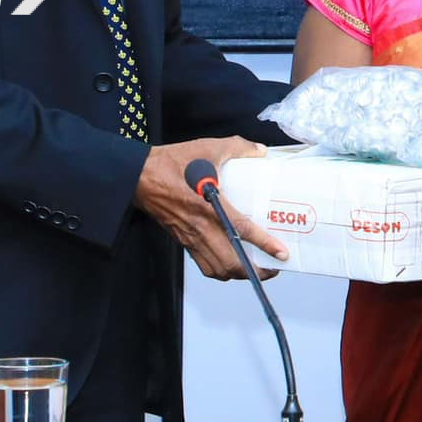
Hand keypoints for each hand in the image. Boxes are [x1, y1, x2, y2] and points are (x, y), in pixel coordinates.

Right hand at [135, 137, 289, 280]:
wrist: (140, 176)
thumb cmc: (172, 163)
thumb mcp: (207, 147)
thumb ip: (237, 147)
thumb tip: (260, 151)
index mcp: (209, 205)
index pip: (242, 229)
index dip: (264, 243)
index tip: (281, 252)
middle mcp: (201, 227)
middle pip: (231, 262)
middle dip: (256, 270)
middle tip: (274, 266)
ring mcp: (191, 238)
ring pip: (218, 269)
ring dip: (240, 274)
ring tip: (256, 269)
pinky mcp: (183, 241)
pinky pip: (204, 266)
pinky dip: (220, 272)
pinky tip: (231, 265)